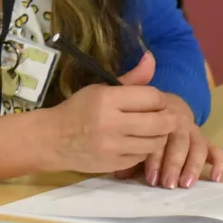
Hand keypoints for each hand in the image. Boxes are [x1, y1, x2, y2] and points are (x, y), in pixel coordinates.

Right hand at [41, 52, 180, 173]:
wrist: (53, 139)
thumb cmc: (78, 109)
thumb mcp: (101, 89)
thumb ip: (131, 78)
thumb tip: (151, 58)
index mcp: (107, 99)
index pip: (152, 97)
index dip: (160, 98)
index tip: (155, 101)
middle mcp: (112, 123)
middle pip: (160, 122)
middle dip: (169, 118)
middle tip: (166, 116)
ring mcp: (114, 147)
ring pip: (156, 142)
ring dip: (159, 135)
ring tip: (151, 129)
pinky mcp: (114, 164)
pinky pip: (143, 156)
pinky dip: (145, 149)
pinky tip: (137, 142)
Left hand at [115, 95, 222, 187]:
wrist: (162, 110)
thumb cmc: (144, 129)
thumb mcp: (135, 138)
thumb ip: (130, 154)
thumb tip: (120, 174)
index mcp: (159, 119)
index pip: (159, 137)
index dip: (155, 158)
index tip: (151, 178)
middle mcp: (179, 124)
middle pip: (179, 141)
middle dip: (173, 164)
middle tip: (168, 185)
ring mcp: (194, 132)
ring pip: (198, 146)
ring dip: (193, 166)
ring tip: (185, 184)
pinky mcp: (207, 141)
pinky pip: (217, 151)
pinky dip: (220, 163)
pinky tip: (216, 179)